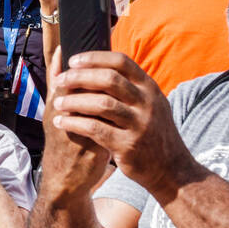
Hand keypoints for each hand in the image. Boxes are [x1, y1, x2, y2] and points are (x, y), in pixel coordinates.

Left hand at [47, 49, 194, 197]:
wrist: (171, 169)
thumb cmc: (152, 133)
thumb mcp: (151, 104)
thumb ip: (131, 86)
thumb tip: (100, 65)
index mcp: (149, 88)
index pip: (121, 62)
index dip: (94, 58)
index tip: (73, 60)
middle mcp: (147, 103)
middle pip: (109, 79)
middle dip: (79, 77)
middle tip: (60, 81)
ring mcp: (139, 124)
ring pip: (101, 104)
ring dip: (74, 101)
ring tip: (57, 103)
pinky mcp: (128, 145)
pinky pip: (95, 129)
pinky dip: (74, 124)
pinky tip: (61, 123)